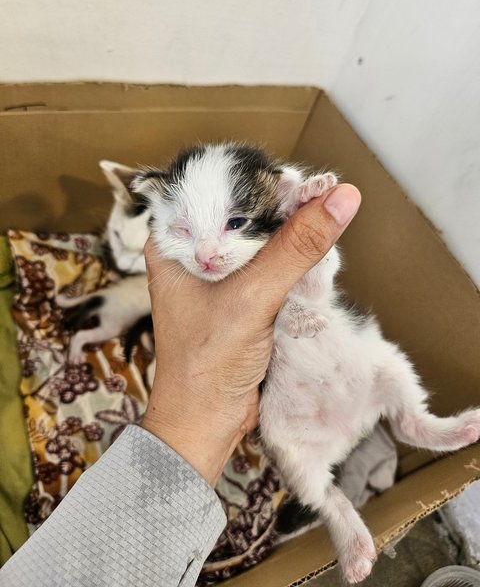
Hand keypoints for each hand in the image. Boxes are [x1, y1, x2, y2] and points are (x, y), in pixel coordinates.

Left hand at [141, 184, 360, 484]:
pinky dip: (292, 259)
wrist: (206, 424)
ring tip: (324, 214)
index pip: (213, 191)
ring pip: (258, 240)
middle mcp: (192, 255)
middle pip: (240, 213)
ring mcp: (216, 277)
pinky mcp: (239, 298)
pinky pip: (269, 266)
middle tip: (320, 193)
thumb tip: (340, 199)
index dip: (254, 178)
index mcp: (173, 244)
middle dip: (279, 205)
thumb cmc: (208, 363)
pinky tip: (316, 248)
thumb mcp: (253, 297)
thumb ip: (296, 248)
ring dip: (290, 233)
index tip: (297, 177)